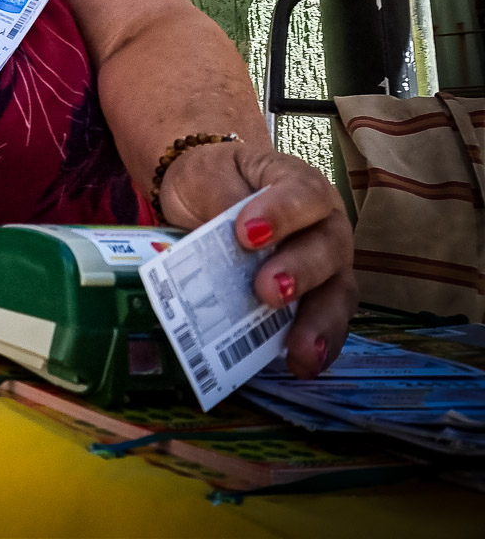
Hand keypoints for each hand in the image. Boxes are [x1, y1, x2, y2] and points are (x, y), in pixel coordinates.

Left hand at [159, 139, 356, 379]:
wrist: (203, 192)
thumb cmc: (213, 179)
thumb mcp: (208, 175)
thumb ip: (219, 201)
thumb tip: (222, 236)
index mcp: (297, 184)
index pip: (301, 193)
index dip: (280, 214)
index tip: (247, 233)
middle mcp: (322, 224)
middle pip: (326, 247)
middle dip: (300, 272)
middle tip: (268, 291)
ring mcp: (326, 265)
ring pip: (336, 292)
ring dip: (319, 323)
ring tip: (301, 350)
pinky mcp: (316, 299)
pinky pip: (326, 323)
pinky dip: (317, 345)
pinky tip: (302, 364)